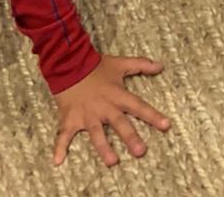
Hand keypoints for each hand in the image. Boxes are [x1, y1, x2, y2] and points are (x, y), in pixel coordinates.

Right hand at [53, 53, 169, 167]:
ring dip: (104, 148)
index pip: (139, 106)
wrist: (70, 63)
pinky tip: (57, 160)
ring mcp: (87, 114)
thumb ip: (141, 65)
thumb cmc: (96, 66)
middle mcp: (104, 107)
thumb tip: (161, 65)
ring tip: (112, 162)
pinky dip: (59, 147)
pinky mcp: (71, 118)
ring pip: (97, 134)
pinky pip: (64, 134)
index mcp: (117, 95)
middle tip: (141, 151)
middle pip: (120, 123)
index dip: (153, 115)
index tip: (166, 126)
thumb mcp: (120, 63)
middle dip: (131, 137)